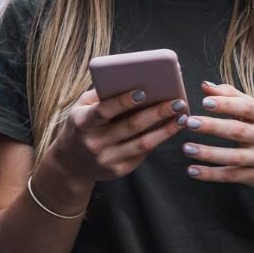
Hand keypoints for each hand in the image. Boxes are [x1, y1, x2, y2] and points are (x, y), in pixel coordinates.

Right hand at [46, 87, 185, 189]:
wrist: (71, 164)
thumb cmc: (80, 126)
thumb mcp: (80, 108)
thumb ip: (100, 95)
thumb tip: (131, 81)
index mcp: (81, 122)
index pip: (103, 110)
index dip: (122, 101)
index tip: (144, 91)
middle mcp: (93, 142)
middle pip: (130, 126)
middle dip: (157, 112)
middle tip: (177, 101)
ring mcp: (107, 159)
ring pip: (142, 143)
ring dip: (166, 129)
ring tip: (182, 117)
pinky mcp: (119, 170)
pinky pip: (143, 153)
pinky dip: (158, 139)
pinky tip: (171, 128)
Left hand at [181, 81, 253, 198]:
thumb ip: (231, 96)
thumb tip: (205, 85)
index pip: (246, 108)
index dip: (226, 104)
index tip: (205, 101)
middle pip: (238, 131)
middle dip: (212, 127)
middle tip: (189, 122)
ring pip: (234, 157)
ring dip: (209, 153)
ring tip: (186, 148)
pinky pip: (231, 176)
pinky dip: (211, 175)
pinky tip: (192, 170)